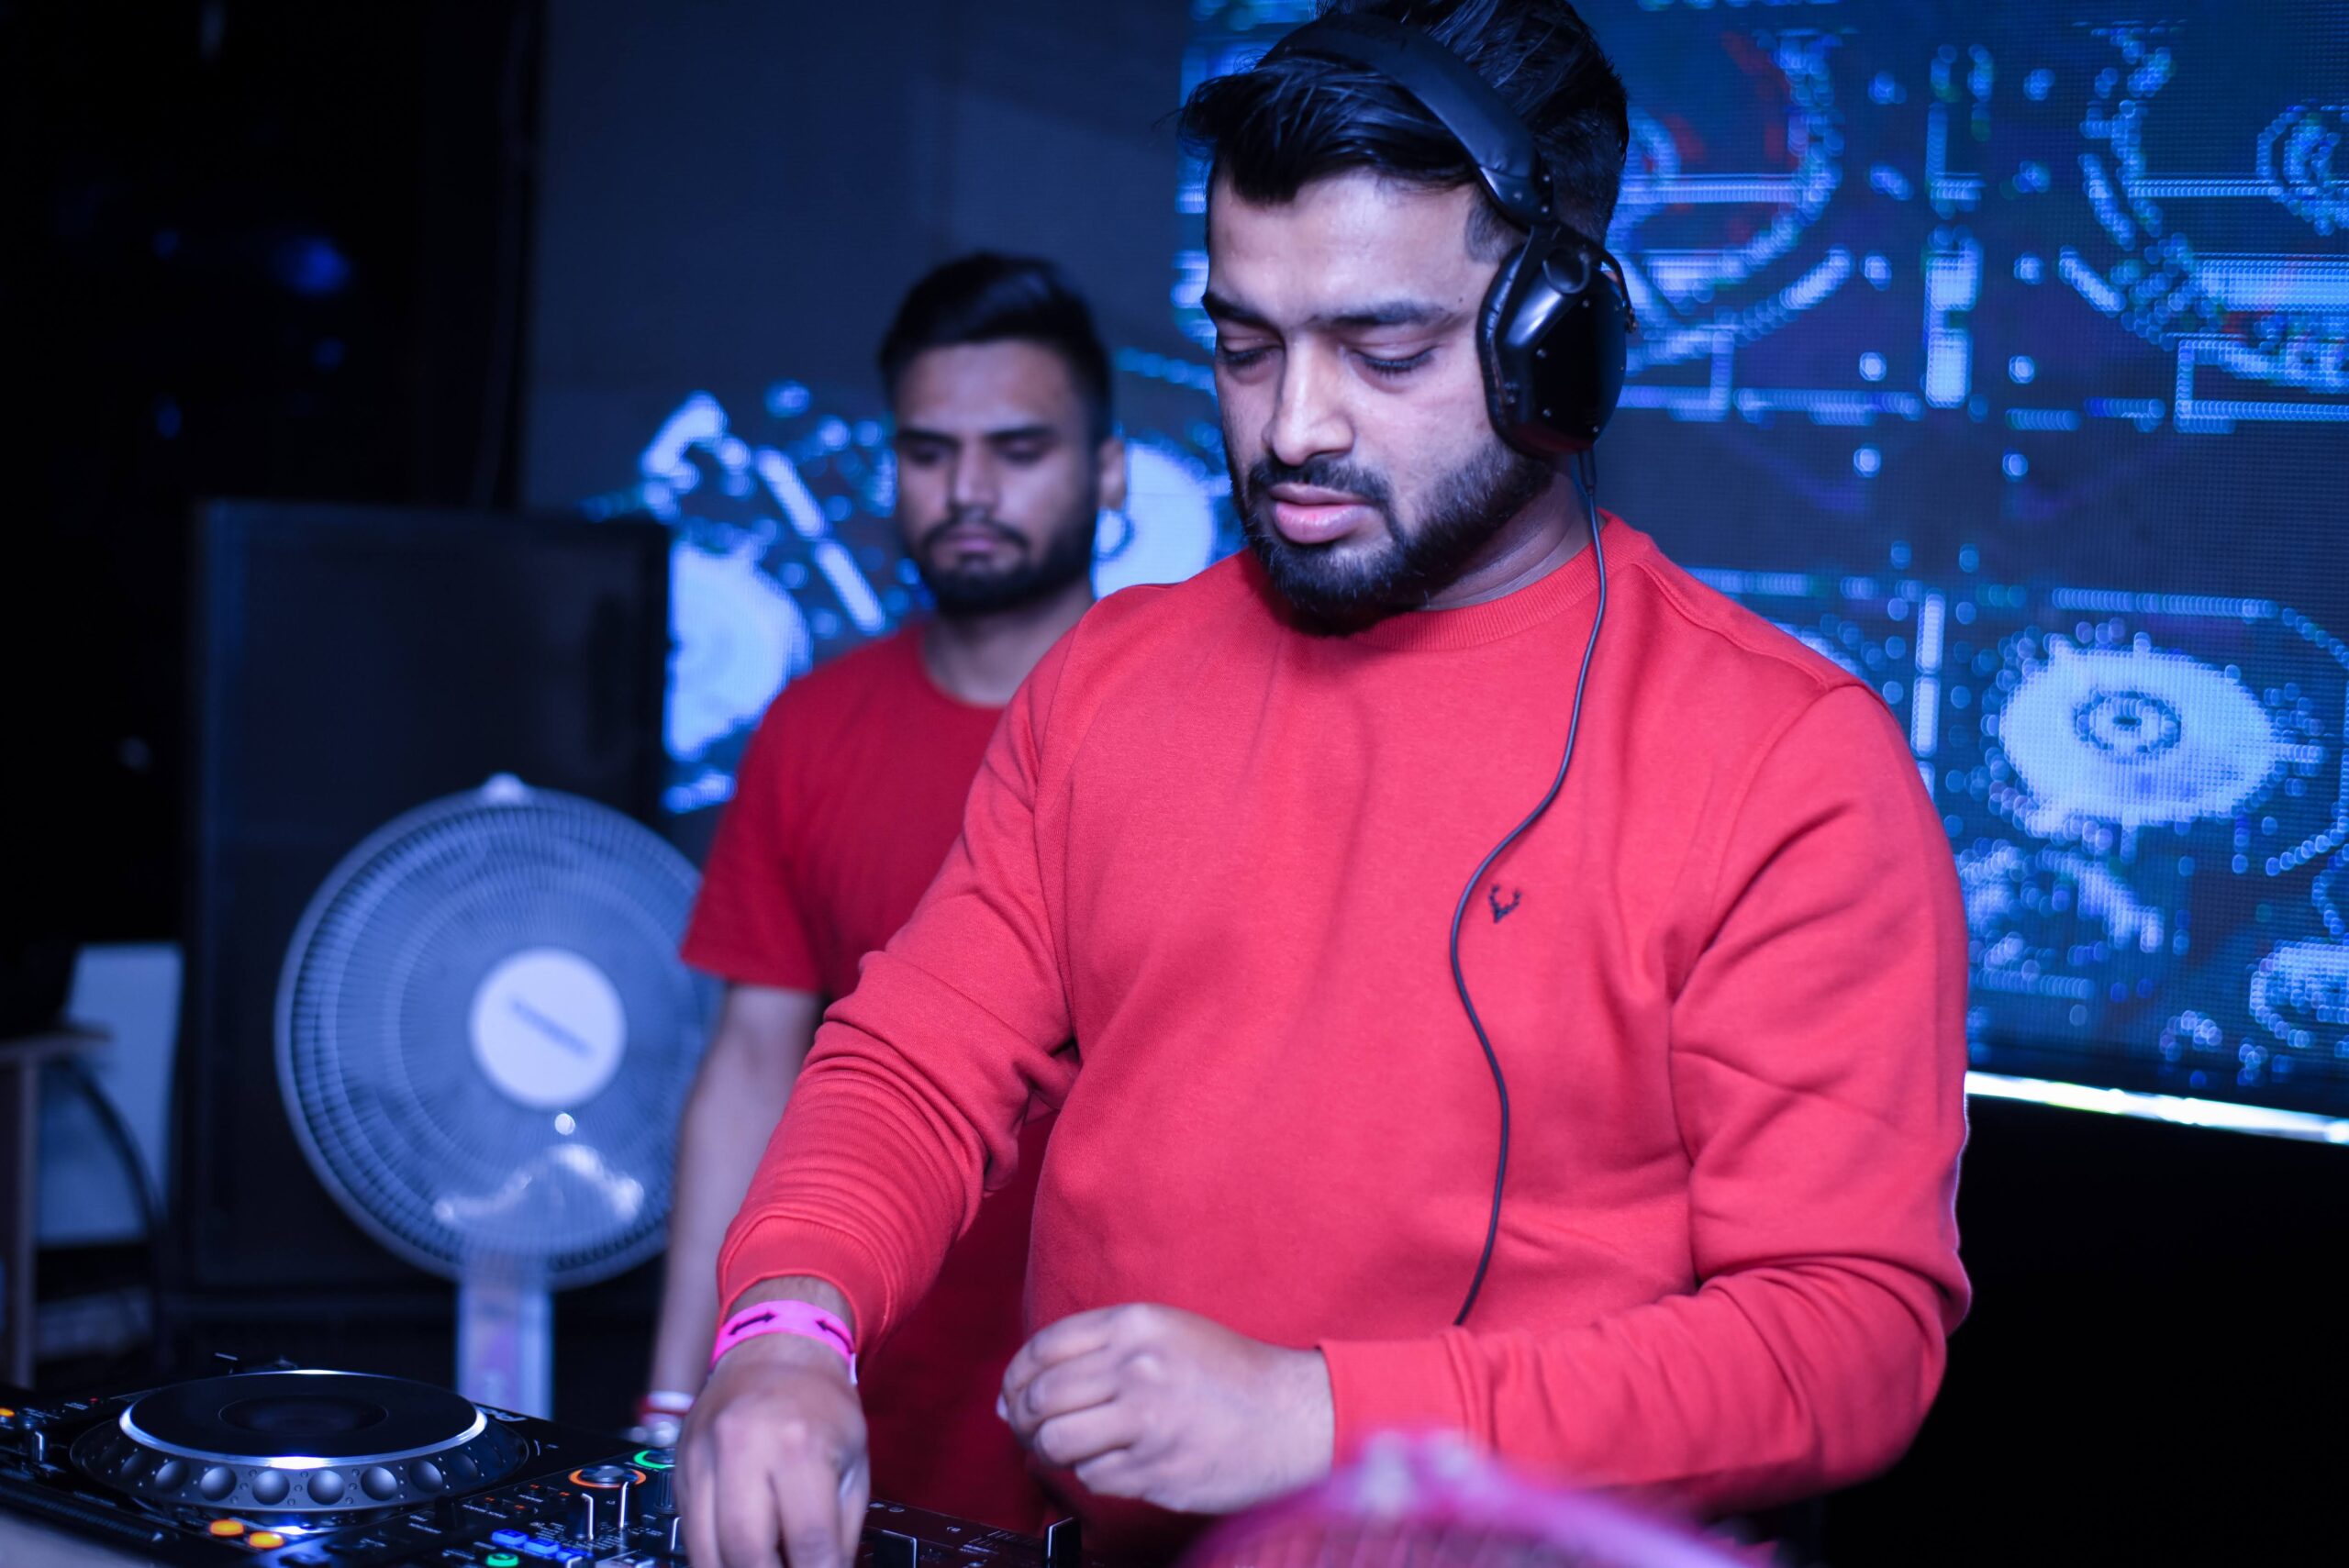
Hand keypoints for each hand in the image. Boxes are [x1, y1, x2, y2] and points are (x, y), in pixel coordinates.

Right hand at [676, 1331, 866, 1567]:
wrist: (775, 1349)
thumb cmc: (821, 1404)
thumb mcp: (854, 1463)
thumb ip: (841, 1530)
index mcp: (799, 1444)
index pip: (808, 1540)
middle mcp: (743, 1448)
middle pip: (746, 1551)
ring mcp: (703, 1457)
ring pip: (706, 1550)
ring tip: (766, 1562)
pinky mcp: (679, 1467)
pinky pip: (689, 1532)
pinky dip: (714, 1554)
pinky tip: (740, 1553)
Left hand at [998, 1303, 1332, 1514]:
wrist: (1292, 1417)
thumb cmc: (1227, 1376)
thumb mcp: (1165, 1334)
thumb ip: (1096, 1352)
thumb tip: (1016, 1396)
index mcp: (1135, 1325)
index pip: (1042, 1349)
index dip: (1017, 1379)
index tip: (1016, 1397)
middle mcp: (1137, 1367)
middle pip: (1039, 1399)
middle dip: (1026, 1421)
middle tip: (1035, 1432)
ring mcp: (1147, 1420)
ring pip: (1056, 1443)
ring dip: (1052, 1453)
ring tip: (1072, 1450)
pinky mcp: (1157, 1468)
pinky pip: (1093, 1478)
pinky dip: (1095, 1476)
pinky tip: (1119, 1463)